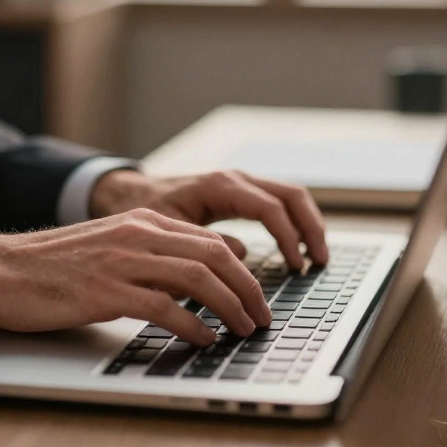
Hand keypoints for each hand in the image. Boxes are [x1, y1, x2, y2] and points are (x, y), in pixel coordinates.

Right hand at [0, 209, 271, 344]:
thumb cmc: (56, 267)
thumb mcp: (115, 248)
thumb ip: (157, 256)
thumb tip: (204, 278)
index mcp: (145, 222)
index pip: (213, 241)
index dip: (244, 271)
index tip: (258, 297)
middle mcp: (139, 235)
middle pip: (216, 256)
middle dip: (248, 289)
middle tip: (262, 318)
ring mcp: (123, 261)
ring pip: (198, 277)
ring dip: (230, 307)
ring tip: (243, 330)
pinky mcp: (105, 291)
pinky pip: (163, 306)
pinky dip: (192, 324)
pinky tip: (204, 338)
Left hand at [91, 169, 328, 269]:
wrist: (126, 194)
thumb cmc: (142, 212)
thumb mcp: (168, 232)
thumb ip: (203, 244)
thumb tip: (241, 258)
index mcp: (221, 186)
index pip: (271, 208)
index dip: (288, 238)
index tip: (295, 266)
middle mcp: (237, 180)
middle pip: (292, 196)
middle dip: (311, 228)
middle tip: (319, 260)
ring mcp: (242, 184)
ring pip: (291, 197)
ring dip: (309, 225)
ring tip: (316, 256)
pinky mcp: (243, 193)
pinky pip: (280, 203)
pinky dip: (295, 223)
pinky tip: (298, 247)